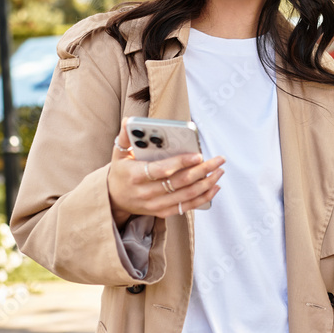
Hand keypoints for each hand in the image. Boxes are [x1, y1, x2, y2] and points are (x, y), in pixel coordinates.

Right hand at [108, 118, 224, 225]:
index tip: (198, 156)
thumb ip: (125, 137)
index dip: (181, 163)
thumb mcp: (119, 153)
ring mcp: (155, 205)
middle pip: (179, 183)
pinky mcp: (162, 212)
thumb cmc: (121, 171)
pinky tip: (214, 187)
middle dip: (202, 171)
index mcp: (135, 176)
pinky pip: (187, 207)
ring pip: (186, 196)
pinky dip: (203, 198)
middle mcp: (146, 193)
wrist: (114, 199)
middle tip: (218, 160)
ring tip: (219, 171)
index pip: (162, 170)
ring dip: (207, 184)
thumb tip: (128, 120)